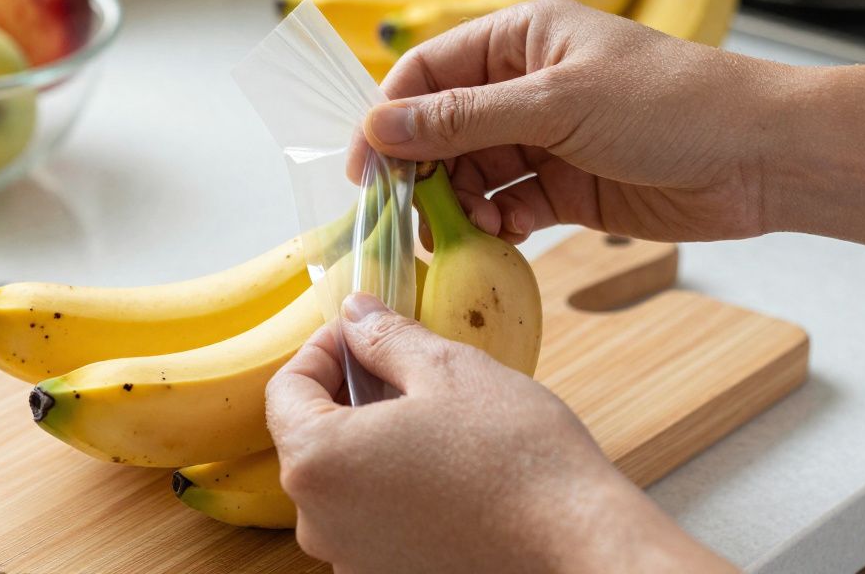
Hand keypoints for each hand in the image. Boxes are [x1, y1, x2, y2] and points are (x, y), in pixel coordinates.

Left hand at [266, 292, 736, 573]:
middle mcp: (319, 521)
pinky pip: (370, 519)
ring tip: (428, 414)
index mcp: (317, 462)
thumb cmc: (516, 458)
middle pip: (308, 438)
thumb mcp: (448, 371)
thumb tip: (355, 315)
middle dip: (344, 393)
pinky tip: (443, 466)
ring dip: (370, 440)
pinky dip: (391, 486)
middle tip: (396, 363)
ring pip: (341, 480)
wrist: (580, 548)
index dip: (320, 349)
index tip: (359, 331)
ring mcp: (351, 558)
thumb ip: (385, 338)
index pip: (284, 390)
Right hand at [352, 0, 787, 244]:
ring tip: (465, 229)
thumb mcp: (555, 103)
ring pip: (469, 174)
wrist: (761, 158)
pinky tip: (501, 237)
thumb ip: (463, 118)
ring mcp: (544, 139)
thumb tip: (377, 126)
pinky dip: (494, 224)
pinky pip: (506, 206)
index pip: (427, 75)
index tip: (366, 173)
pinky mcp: (564, 188)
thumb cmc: (668, 104)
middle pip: (442, 130)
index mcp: (520, 39)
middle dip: (422, 172)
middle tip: (407, 216)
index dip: (389, 120)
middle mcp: (524, 86)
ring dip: (458, 205)